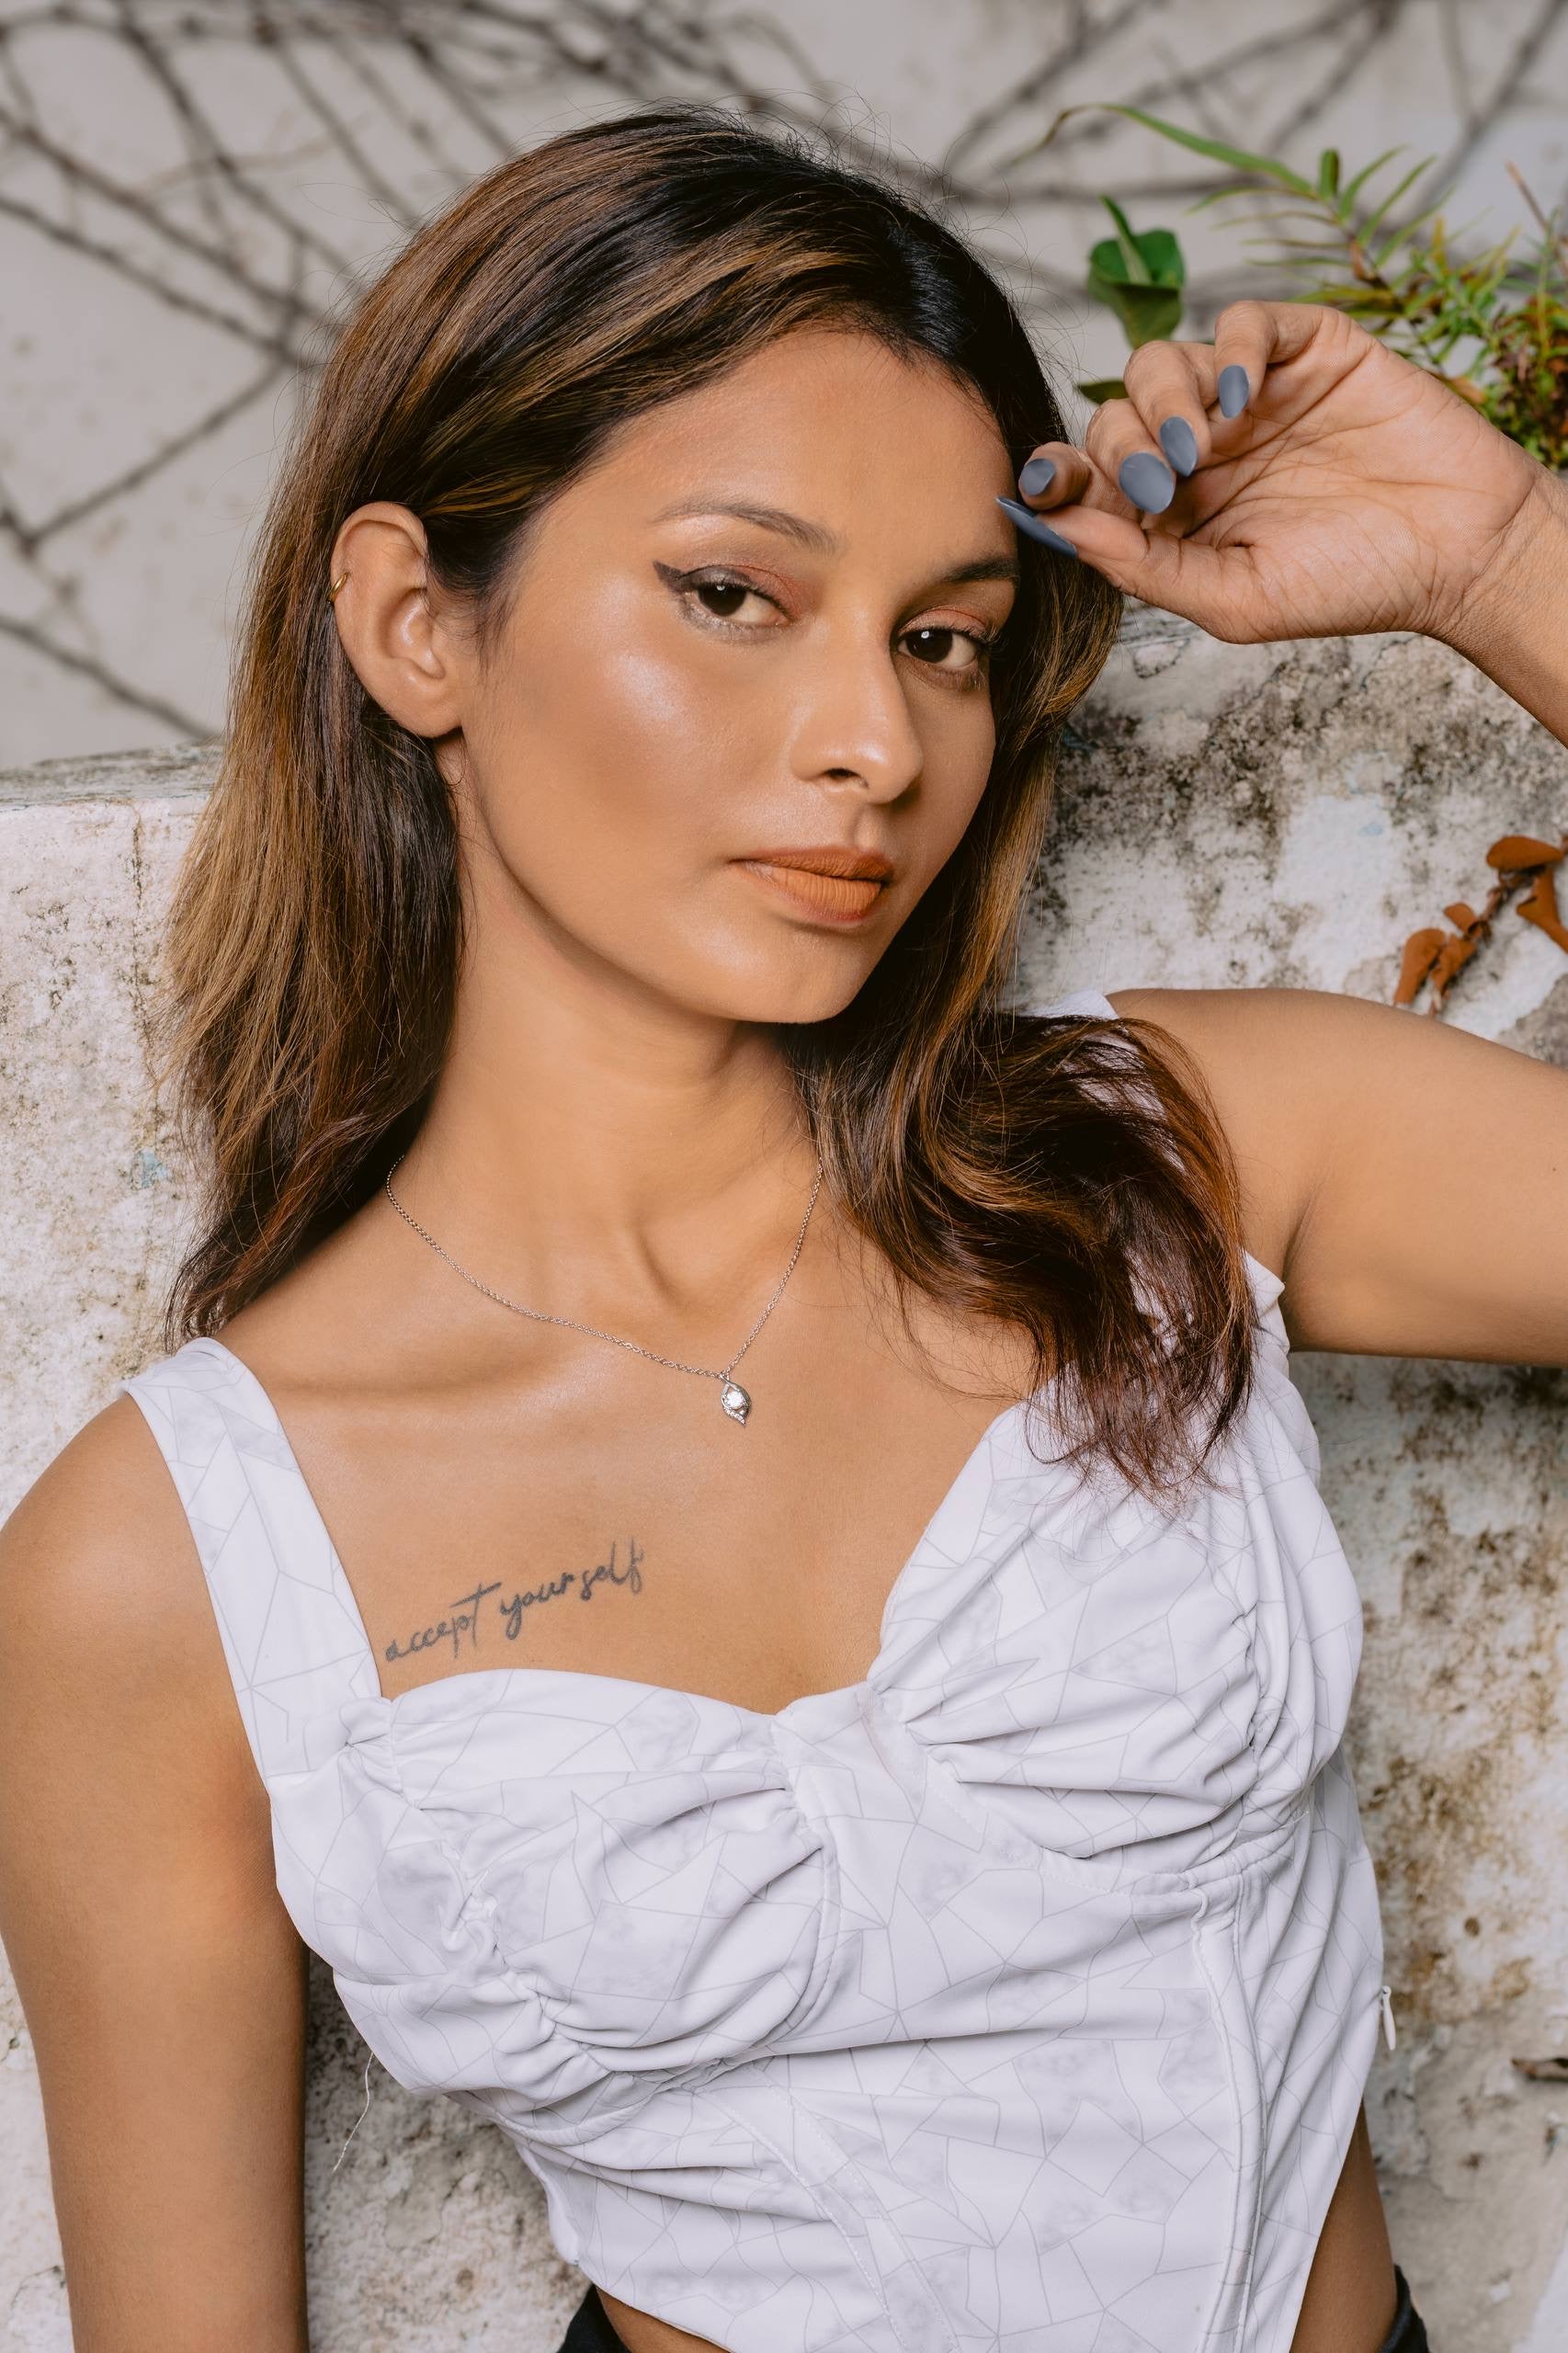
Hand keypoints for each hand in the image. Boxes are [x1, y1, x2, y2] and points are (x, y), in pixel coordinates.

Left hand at [1007, 300, 1553, 650]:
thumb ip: (1141, 565)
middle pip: (1113, 416)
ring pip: (1160, 364)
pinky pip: (1243, 322)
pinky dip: (1229, 348)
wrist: (1455, 551)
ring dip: (1164, 401)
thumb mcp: (1230, 598)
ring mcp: (1247, 395)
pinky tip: (1244, 398)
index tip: (1045, 487)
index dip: (1058, 475)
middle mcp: (1198, 448)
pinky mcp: (1303, 349)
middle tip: (1167, 485)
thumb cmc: (1348, 586)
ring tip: (1203, 447)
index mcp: (1172, 511)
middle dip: (1123, 447)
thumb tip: (1054, 527)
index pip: (1089, 478)